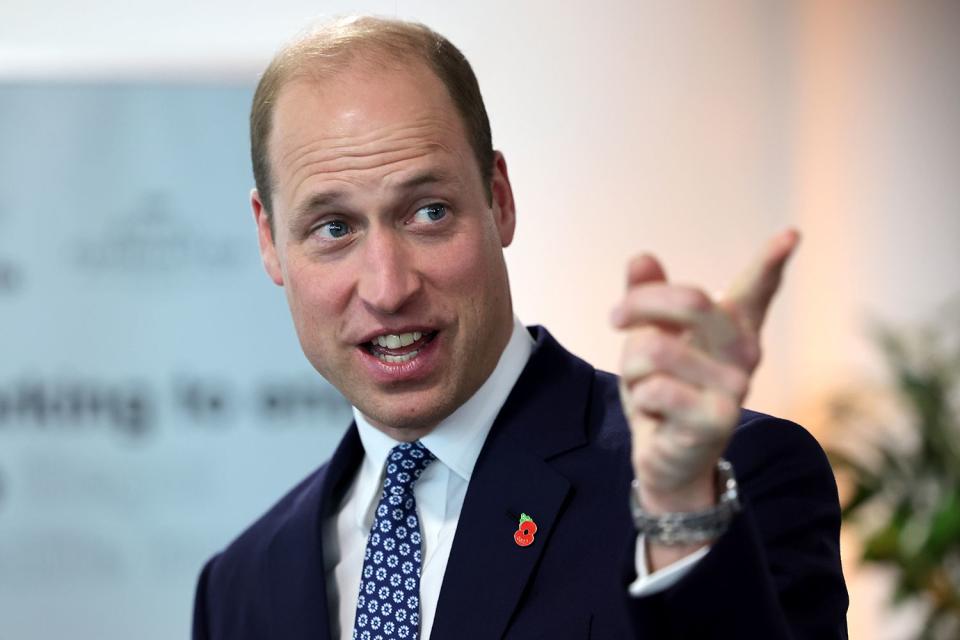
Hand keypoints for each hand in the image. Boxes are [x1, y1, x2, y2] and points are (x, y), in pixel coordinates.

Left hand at [611, 230, 799, 516]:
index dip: (772, 260)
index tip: (791, 233)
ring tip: (645, 387)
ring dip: (631, 367)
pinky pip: (654, 389)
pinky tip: (656, 416)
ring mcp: (735, 388)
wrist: (667, 460)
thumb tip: (642, 257)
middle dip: (638, 305)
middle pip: (691, 300)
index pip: (756, 288)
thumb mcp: (649, 341)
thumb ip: (648, 299)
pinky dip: (639, 399)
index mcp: (732, 328)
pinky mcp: (717, 420)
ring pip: (655, 348)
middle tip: (615, 319)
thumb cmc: (663, 393)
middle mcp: (743, 353)